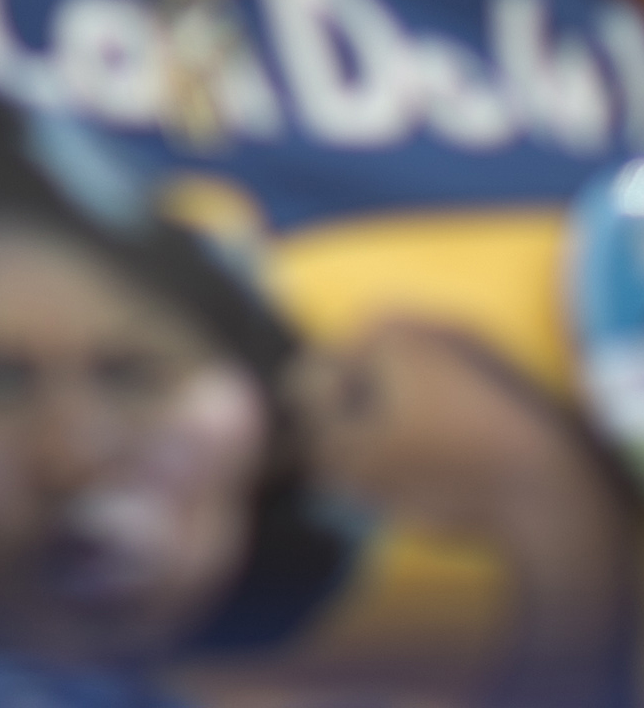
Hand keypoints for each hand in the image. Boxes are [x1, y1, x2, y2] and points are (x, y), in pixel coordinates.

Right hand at [289, 318, 636, 703]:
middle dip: (350, 426)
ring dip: (392, 435)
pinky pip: (450, 415)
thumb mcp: (347, 459)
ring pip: (405, 399)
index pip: (307, 375)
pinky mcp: (516, 397)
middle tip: (355, 479)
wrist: (563, 506)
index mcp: (385, 326)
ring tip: (400, 487)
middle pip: (359, 382)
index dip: (303, 428)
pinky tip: (443, 483)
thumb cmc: (447, 472)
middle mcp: (431, 324)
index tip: (315, 468)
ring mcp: (481, 357)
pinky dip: (437, 442)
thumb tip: (267, 432)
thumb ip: (296, 437)